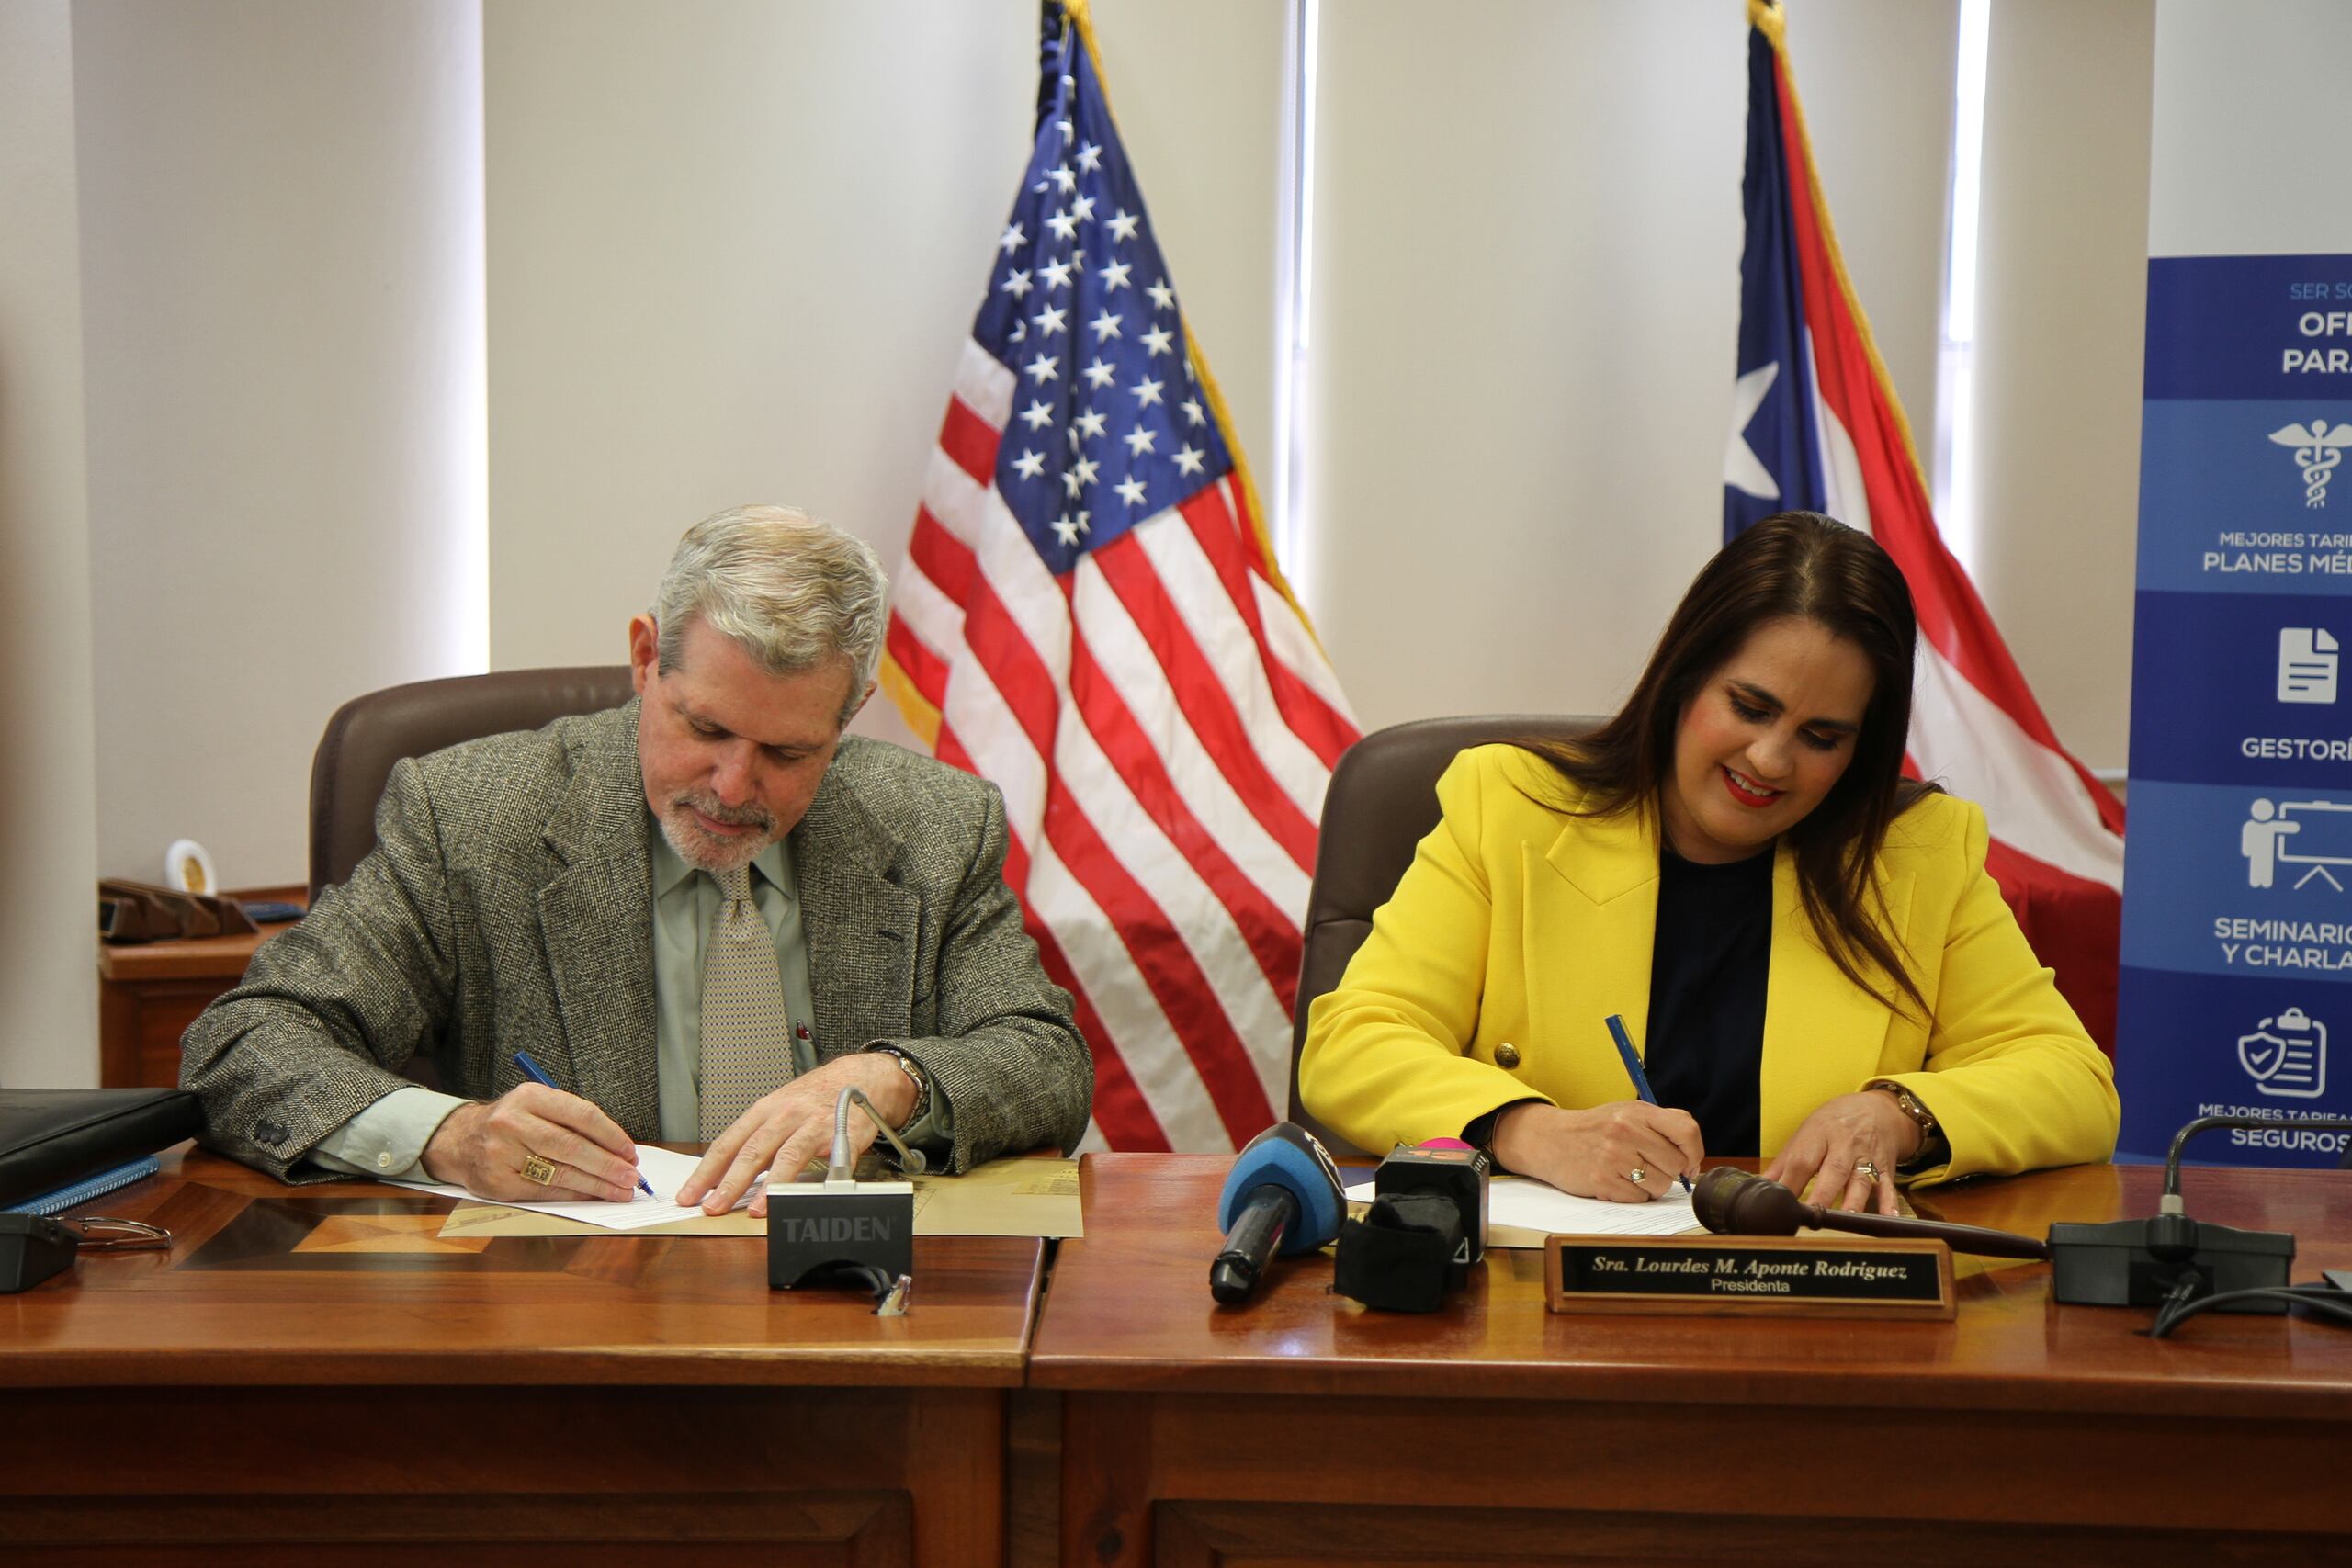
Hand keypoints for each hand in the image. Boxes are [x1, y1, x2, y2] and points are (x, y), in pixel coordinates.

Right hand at [420, 1083, 642, 1201]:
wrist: (459, 1140)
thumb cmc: (512, 1123)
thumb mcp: (537, 1105)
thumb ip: (572, 1121)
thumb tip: (618, 1149)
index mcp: (530, 1096)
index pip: (581, 1115)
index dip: (611, 1136)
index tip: (630, 1152)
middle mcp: (513, 1123)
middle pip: (571, 1147)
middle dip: (607, 1165)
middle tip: (631, 1177)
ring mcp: (502, 1154)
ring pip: (560, 1172)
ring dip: (596, 1184)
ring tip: (619, 1190)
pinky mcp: (498, 1182)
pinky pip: (545, 1191)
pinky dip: (574, 1194)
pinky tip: (592, 1195)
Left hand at [676, 1054, 917, 1217]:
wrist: (858, 1078)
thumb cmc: (812, 1101)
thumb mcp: (778, 1112)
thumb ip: (757, 1143)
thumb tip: (725, 1181)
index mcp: (763, 1111)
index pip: (727, 1144)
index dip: (706, 1172)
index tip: (689, 1196)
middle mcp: (785, 1114)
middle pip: (753, 1151)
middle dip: (730, 1183)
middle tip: (713, 1208)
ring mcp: (813, 1124)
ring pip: (787, 1156)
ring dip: (770, 1186)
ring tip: (757, 1210)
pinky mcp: (842, 1135)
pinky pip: (829, 1161)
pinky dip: (818, 1180)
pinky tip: (808, 1198)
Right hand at [1490, 1100, 1703, 1202]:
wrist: (1551, 1140)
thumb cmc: (1597, 1129)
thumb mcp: (1627, 1113)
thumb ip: (1663, 1124)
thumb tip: (1692, 1159)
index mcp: (1637, 1112)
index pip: (1686, 1131)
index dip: (1694, 1152)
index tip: (1688, 1162)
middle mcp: (1626, 1132)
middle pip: (1675, 1165)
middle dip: (1668, 1171)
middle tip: (1649, 1166)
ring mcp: (1613, 1158)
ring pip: (1659, 1186)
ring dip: (1651, 1186)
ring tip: (1631, 1173)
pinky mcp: (1602, 1181)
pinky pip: (1638, 1198)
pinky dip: (1632, 1195)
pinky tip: (1617, 1181)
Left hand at [1763, 1091, 1922, 1215]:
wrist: (1878, 1109)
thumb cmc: (1835, 1123)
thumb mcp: (1807, 1133)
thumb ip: (1784, 1163)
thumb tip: (1760, 1186)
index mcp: (1820, 1134)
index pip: (1803, 1160)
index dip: (1791, 1183)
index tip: (1782, 1205)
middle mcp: (1845, 1145)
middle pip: (1834, 1170)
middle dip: (1823, 1194)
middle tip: (1813, 1215)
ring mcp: (1867, 1157)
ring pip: (1862, 1180)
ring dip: (1854, 1200)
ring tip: (1846, 1218)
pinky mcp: (1886, 1168)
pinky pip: (1889, 1186)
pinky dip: (1889, 1203)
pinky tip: (1888, 1217)